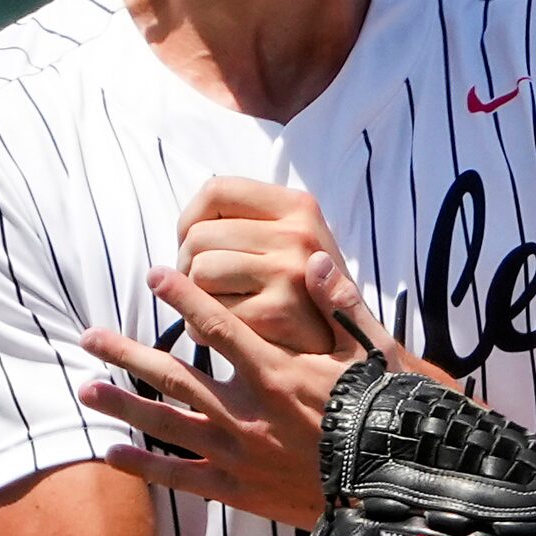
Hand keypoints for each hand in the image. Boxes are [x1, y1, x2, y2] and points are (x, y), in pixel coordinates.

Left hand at [79, 257, 453, 528]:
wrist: (387, 492)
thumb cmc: (382, 419)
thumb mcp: (372, 356)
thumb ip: (340, 307)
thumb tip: (315, 260)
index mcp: (276, 372)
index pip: (217, 325)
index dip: (183, 297)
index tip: (153, 276)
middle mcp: (245, 410)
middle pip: (173, 374)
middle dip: (126, 352)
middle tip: (89, 336)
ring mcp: (236, 452)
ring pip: (166, 422)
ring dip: (124, 403)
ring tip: (87, 390)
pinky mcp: (237, 489)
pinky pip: (180, 475)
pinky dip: (145, 465)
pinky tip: (115, 453)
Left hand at [176, 179, 346, 352]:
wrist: (349, 345)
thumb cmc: (307, 293)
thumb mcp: (298, 240)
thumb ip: (253, 221)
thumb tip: (189, 222)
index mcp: (300, 207)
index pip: (217, 190)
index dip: (190, 218)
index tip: (191, 243)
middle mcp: (298, 234)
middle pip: (199, 236)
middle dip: (186, 265)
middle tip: (202, 285)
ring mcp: (288, 273)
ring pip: (199, 272)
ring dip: (194, 297)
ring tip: (215, 307)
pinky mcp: (276, 313)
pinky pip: (209, 313)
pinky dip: (202, 327)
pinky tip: (225, 331)